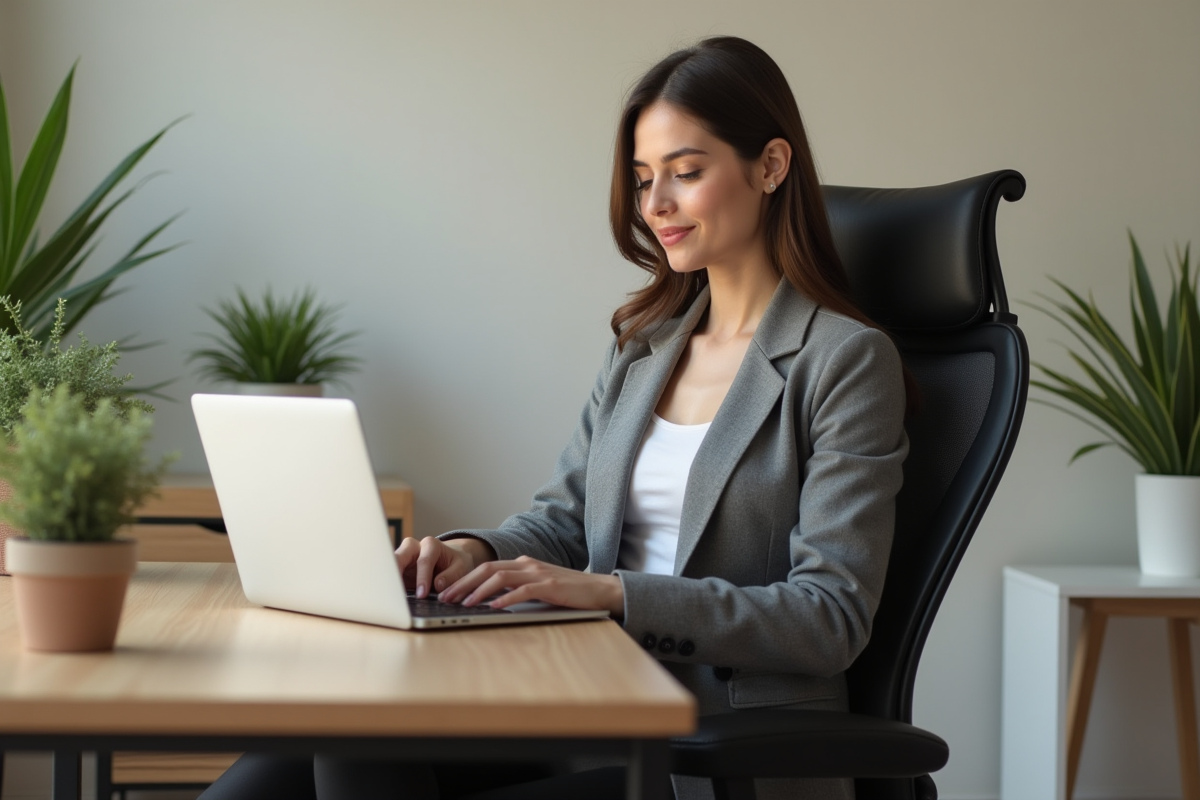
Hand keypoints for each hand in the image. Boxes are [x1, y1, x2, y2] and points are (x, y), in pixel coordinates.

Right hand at [394, 536, 496, 598]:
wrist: (450, 559)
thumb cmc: (456, 562)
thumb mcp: (461, 567)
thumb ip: (452, 575)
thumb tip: (438, 585)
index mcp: (430, 545)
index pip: (424, 560)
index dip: (422, 578)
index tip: (422, 594)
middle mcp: (413, 548)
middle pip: (399, 557)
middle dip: (396, 573)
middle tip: (395, 593)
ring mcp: (403, 558)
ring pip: (390, 566)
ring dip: (388, 581)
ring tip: (388, 597)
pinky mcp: (398, 569)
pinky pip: (390, 577)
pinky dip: (389, 587)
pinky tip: (389, 598)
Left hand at [438, 555, 624, 616]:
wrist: (599, 590)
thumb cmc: (568, 592)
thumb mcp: (537, 588)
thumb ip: (516, 590)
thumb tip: (489, 602)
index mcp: (522, 564)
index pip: (486, 568)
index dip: (465, 579)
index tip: (448, 591)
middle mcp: (527, 564)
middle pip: (488, 569)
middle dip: (464, 583)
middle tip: (446, 597)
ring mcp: (539, 573)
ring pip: (501, 577)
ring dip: (480, 591)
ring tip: (465, 603)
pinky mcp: (550, 585)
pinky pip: (523, 591)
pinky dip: (506, 599)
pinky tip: (495, 608)